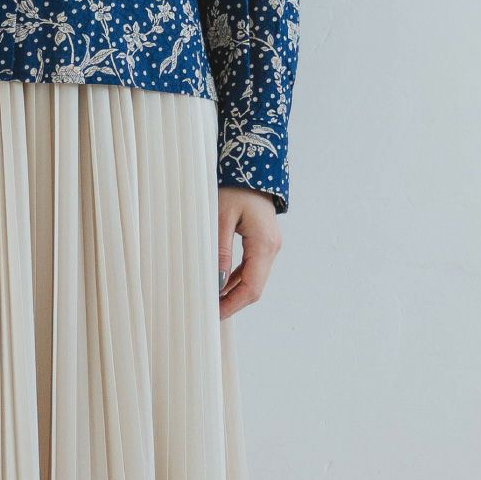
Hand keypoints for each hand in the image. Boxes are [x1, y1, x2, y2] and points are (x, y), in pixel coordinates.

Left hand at [217, 186, 281, 319]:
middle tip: (210, 310)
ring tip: (212, 299)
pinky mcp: (262, 241)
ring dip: (234, 291)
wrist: (253, 166)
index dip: (233, 304)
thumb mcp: (222, 216)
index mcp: (263, 245)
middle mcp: (271, 248)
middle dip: (233, 301)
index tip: (214, 313)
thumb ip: (221, 249)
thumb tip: (218, 281)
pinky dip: (237, 278)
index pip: (252, 287)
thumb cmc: (237, 187)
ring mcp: (269, 245)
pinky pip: (251, 267)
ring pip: (253, 278)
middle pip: (254, 287)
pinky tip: (221, 282)